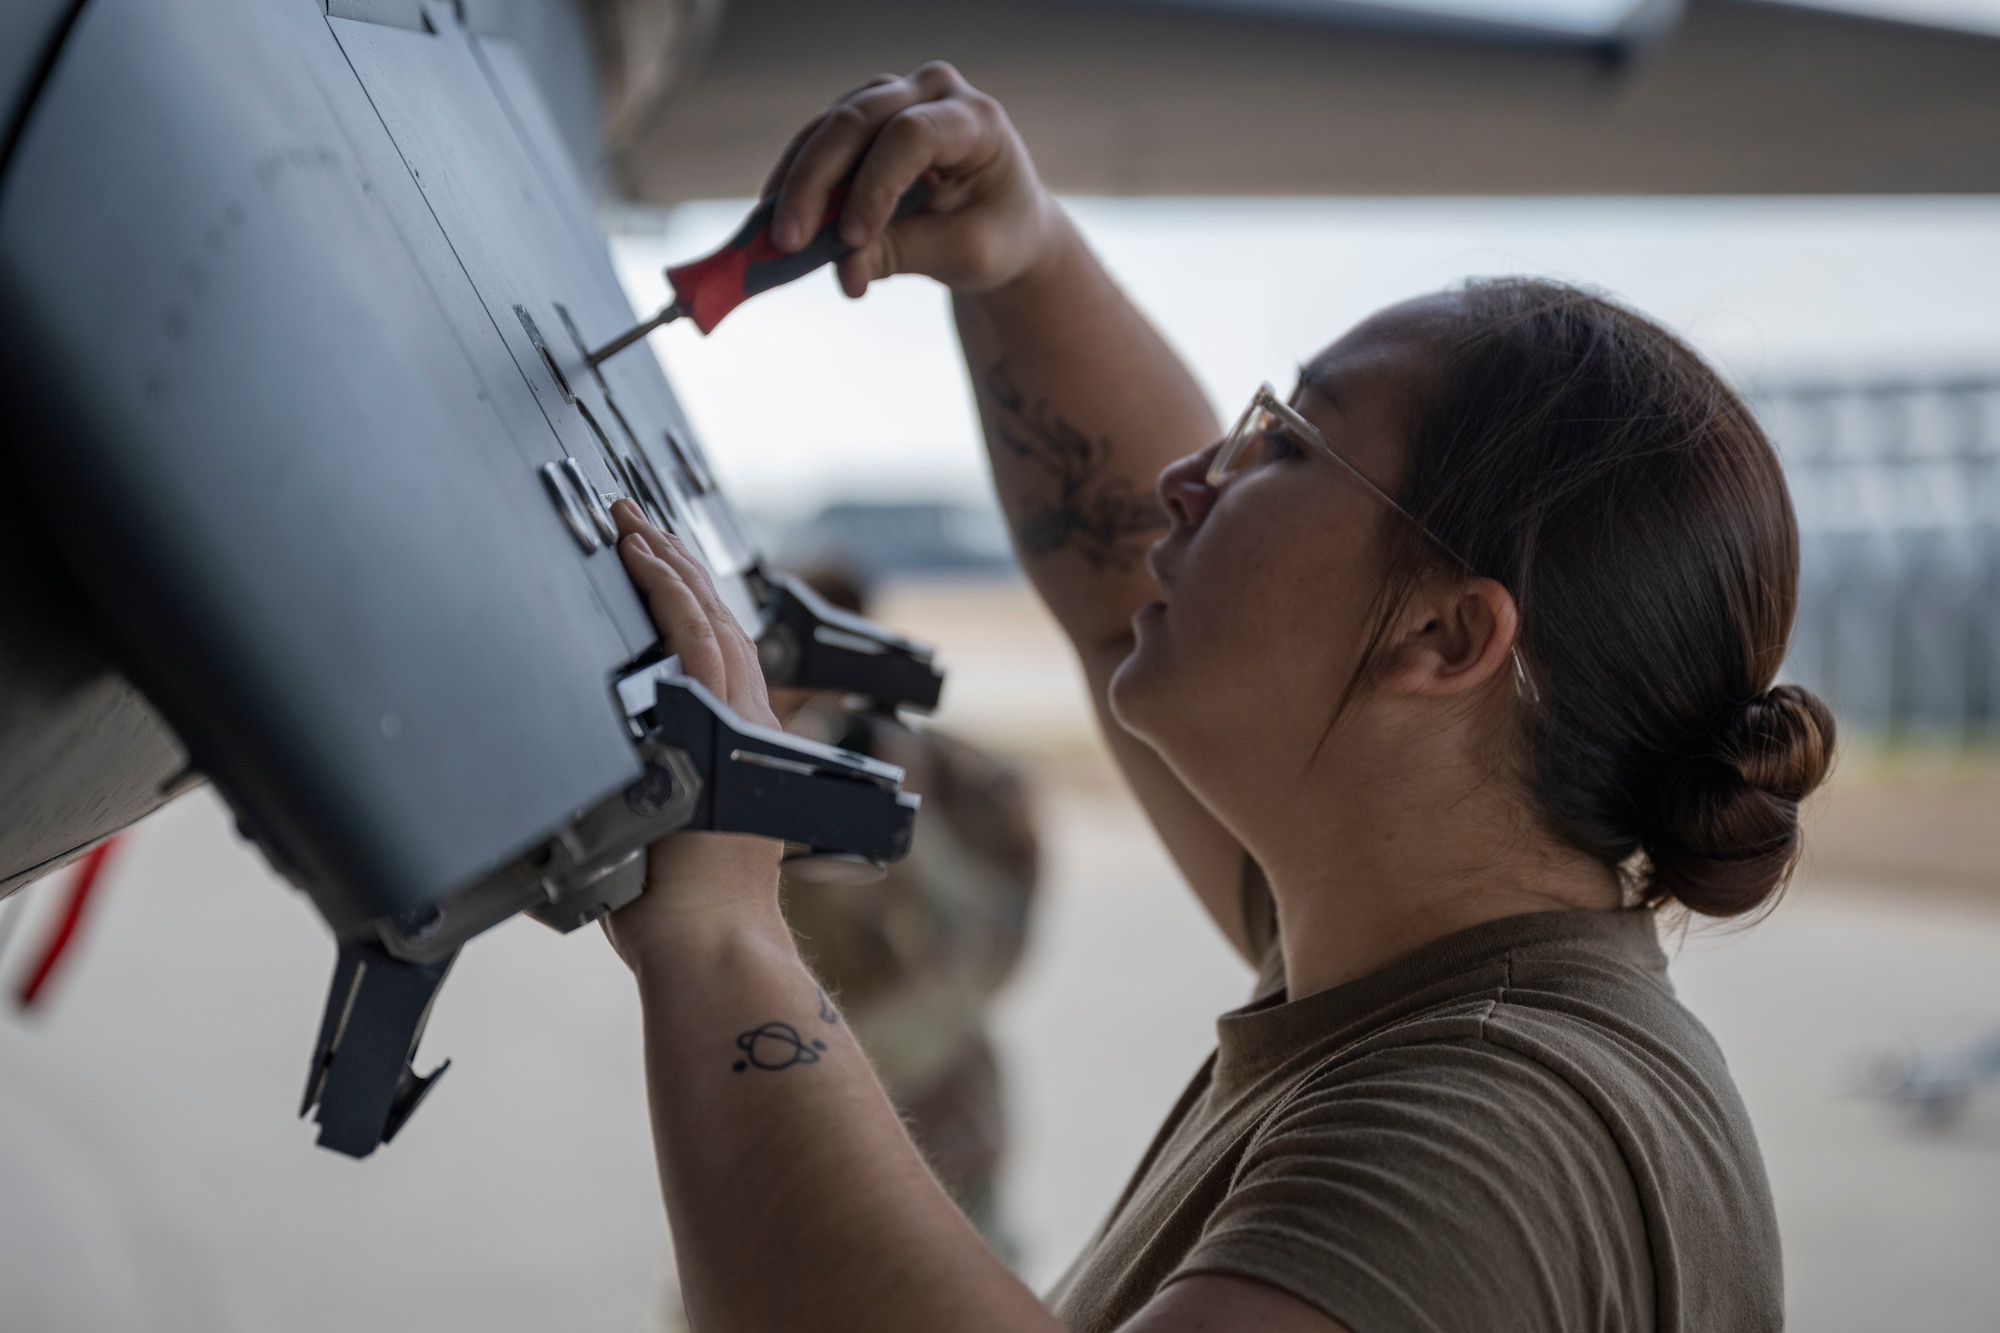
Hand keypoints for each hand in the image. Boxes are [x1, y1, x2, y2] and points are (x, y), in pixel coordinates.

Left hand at [604, 501, 783, 968]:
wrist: (708, 942)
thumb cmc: (680, 915)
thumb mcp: (664, 838)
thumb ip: (644, 798)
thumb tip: (599, 786)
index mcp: (738, 749)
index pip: (716, 655)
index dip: (688, 603)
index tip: (656, 564)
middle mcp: (746, 728)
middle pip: (716, 624)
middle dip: (675, 566)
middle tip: (636, 520)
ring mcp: (736, 726)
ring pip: (708, 622)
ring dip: (669, 567)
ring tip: (634, 524)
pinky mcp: (719, 729)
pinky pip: (697, 644)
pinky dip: (672, 596)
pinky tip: (646, 562)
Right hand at [766, 62, 1064, 297]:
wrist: (1002, 224)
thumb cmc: (995, 236)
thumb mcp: (964, 254)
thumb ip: (905, 254)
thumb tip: (845, 271)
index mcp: (975, 119)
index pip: (912, 135)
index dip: (876, 184)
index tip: (852, 239)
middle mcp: (931, 92)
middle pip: (858, 122)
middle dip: (816, 184)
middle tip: (788, 242)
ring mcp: (894, 97)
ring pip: (829, 128)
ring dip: (795, 183)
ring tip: (774, 238)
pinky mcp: (863, 117)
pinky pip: (818, 142)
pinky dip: (795, 181)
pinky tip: (774, 219)